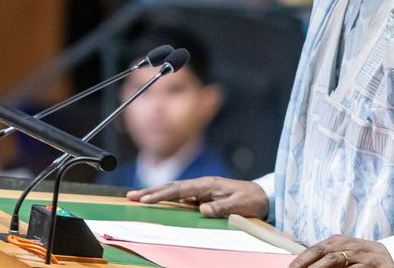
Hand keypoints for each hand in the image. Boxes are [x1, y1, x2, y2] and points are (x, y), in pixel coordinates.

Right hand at [126, 176, 268, 218]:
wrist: (262, 196)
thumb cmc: (251, 199)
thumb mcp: (239, 204)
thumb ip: (222, 206)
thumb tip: (202, 209)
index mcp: (208, 184)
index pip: (179, 189)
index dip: (161, 194)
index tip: (146, 200)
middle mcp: (201, 185)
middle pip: (171, 187)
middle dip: (150, 191)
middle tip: (131, 196)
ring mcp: (201, 190)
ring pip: (173, 191)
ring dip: (155, 194)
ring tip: (137, 198)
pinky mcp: (202, 197)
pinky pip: (180, 197)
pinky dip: (166, 199)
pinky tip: (156, 202)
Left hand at [290, 235, 393, 267]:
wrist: (387, 255)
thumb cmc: (359, 255)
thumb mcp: (342, 251)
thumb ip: (325, 256)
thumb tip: (302, 265)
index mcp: (337, 241)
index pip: (315, 249)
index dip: (301, 260)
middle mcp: (346, 245)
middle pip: (323, 253)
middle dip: (307, 264)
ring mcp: (358, 255)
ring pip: (335, 260)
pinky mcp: (368, 265)